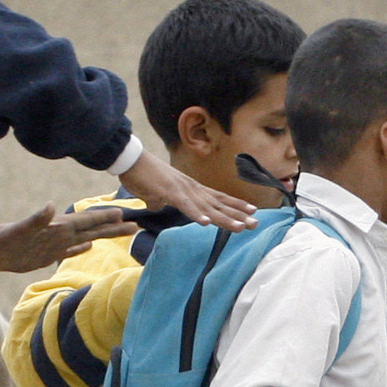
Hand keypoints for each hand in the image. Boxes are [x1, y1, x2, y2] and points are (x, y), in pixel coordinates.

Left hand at [0, 203, 136, 273]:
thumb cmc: (8, 239)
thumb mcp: (23, 229)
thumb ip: (39, 218)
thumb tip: (51, 206)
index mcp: (60, 227)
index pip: (88, 221)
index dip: (105, 218)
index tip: (123, 214)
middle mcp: (62, 234)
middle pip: (94, 229)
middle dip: (113, 227)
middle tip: (134, 224)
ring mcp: (58, 244)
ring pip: (87, 239)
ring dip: (103, 236)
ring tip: (121, 232)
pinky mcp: (50, 254)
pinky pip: (71, 251)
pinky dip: (81, 249)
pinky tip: (89, 248)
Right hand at [119, 152, 256, 230]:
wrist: (130, 159)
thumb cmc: (142, 175)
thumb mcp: (154, 193)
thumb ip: (158, 200)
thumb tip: (156, 206)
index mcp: (191, 190)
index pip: (218, 199)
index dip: (235, 206)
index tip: (252, 212)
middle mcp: (192, 189)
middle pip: (219, 205)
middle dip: (238, 215)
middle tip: (256, 224)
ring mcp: (182, 190)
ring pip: (208, 208)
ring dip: (224, 218)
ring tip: (241, 227)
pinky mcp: (169, 192)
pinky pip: (185, 206)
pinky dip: (195, 214)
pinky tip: (206, 224)